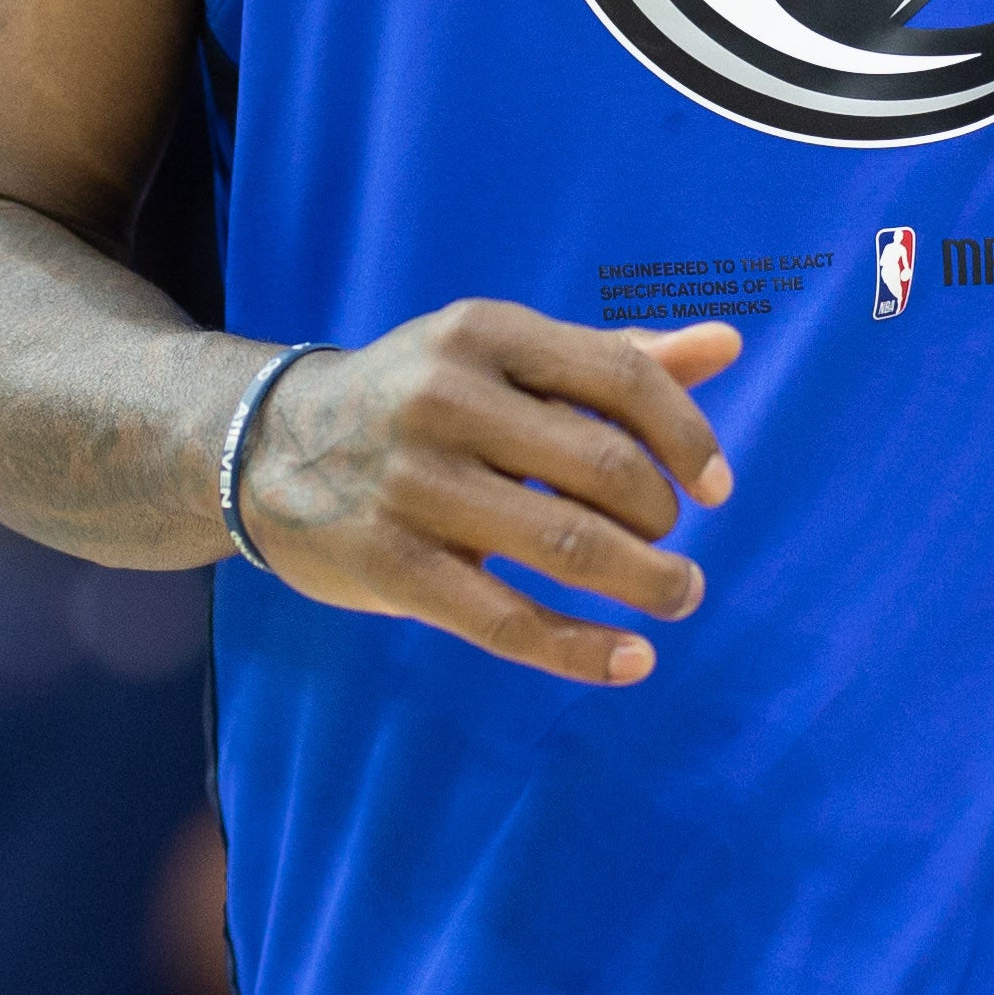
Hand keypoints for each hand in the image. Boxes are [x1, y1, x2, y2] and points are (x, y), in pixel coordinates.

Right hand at [235, 304, 738, 684]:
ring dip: (645, 583)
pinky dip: (582, 648)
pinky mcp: (390, 565)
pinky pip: (507, 620)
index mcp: (485, 333)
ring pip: (566, 546)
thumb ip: (613, 357)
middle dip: (662, 520)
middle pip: (603, 468)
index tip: (716, 488)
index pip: (619, 377)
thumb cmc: (419, 398)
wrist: (264, 446)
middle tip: (671, 549)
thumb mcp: (502, 358)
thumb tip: (728, 345)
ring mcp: (413, 484)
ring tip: (677, 598)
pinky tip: (632, 660)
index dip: (687, 437)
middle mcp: (446, 398)